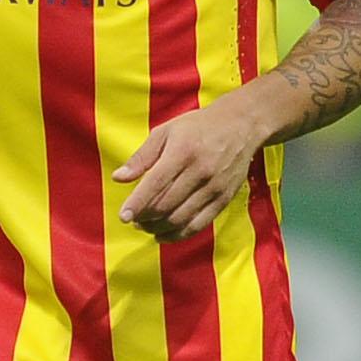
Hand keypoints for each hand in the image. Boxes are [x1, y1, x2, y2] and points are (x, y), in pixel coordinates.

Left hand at [115, 93, 262, 240]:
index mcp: (183, 151)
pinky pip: (198, 225)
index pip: (155, 183)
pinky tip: (163, 235)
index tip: (123, 216)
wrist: (242, 125)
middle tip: (134, 219)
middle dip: (145, 217)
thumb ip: (141, 157)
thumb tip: (118, 178)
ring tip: (145, 226)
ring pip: (180, 219)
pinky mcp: (224, 199)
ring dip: (158, 228)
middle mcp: (200, 171)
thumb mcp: (165, 132)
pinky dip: (178, 235)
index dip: (137, 203)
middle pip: (166, 205)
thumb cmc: (198, 127)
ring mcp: (214, 187)